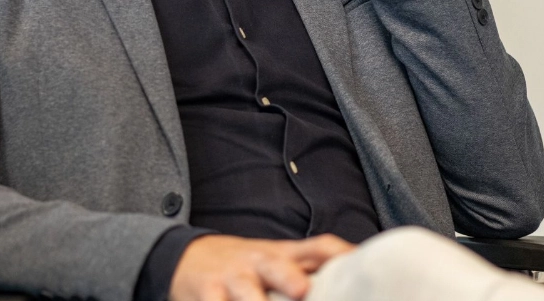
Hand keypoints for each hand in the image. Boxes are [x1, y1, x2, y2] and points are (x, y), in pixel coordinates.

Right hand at [169, 234, 352, 300]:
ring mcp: (232, 280)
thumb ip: (310, 265)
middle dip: (289, 279)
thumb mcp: (276, 259)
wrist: (187, 258)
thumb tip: (354, 269)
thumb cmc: (244, 266)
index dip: (338, 254)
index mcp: (281, 254)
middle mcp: (258, 264)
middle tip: (301, 290)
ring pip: (246, 293)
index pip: (317, 248)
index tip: (356, 262)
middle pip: (277, 267)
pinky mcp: (208, 296)